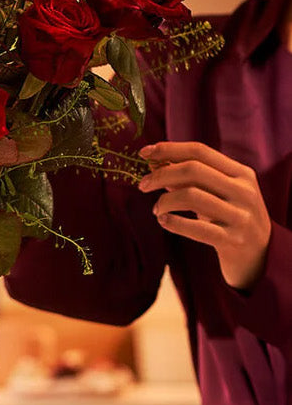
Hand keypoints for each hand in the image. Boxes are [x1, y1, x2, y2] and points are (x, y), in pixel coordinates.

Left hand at [138, 141, 271, 288]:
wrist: (260, 255)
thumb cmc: (230, 217)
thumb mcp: (216, 193)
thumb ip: (189, 177)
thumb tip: (153, 160)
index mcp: (241, 174)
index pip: (200, 152)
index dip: (169, 149)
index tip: (144, 153)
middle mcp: (244, 191)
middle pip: (193, 170)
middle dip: (160, 175)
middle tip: (142, 185)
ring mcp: (240, 216)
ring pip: (192, 196)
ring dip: (164, 201)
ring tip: (156, 209)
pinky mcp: (233, 240)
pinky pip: (196, 228)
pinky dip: (173, 222)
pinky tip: (163, 220)